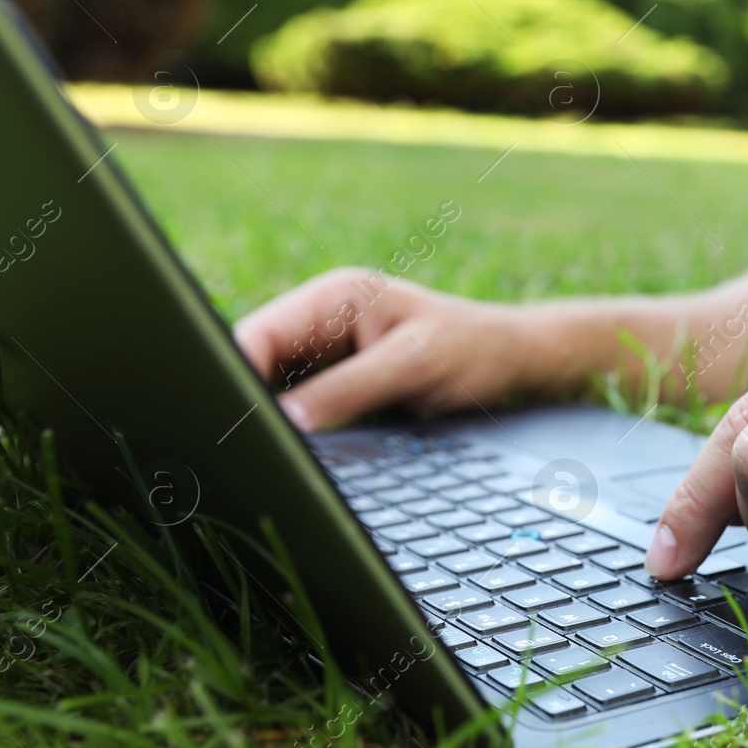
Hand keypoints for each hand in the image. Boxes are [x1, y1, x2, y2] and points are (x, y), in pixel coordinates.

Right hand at [234, 267, 534, 429]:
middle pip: (253, 362)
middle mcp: (321, 318)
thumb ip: (347, 389)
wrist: (515, 361)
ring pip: (270, 387)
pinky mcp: (338, 380)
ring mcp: (327, 350)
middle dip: (245, 400)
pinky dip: (291, 426)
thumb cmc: (475, 350)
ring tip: (265, 451)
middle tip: (244, 448)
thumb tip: (285, 420)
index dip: (233, 376)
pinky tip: (291, 449)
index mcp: (332, 296)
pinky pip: (297, 403)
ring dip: (267, 416)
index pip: (256, 334)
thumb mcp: (411, 367)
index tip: (232, 423)